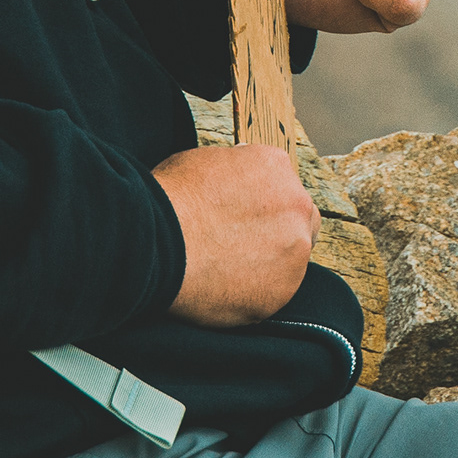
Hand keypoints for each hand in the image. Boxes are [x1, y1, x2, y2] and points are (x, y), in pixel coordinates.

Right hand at [155, 142, 316, 324]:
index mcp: (274, 166)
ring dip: (268, 267)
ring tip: (224, 272)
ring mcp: (294, 250)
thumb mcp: (201, 162)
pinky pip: (273, 295)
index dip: (265, 205)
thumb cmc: (168, 199)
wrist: (155, 242)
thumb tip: (234, 180)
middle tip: (243, 247)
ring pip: (291, 263)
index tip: (246, 219)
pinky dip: (253, 295)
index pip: (284, 186)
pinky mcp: (282, 291)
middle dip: (280, 234)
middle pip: (302, 222)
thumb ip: (233, 172)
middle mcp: (296, 204)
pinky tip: (222, 290)